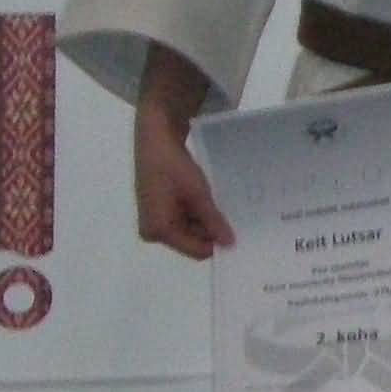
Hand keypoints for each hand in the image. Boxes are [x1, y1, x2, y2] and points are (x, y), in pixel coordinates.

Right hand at [131, 56, 232, 259]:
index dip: (217, 242)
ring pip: (191, 232)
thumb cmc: (174, 166)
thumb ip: (213, 221)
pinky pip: (184, 221)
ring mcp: (155, 223)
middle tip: (229, 212)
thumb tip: (230, 244)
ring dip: (206, 219)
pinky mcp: (158, 213)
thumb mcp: (198, 194)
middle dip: (211, 229)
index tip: (237, 230)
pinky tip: (206, 199)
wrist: (155, 141)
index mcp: (159, 230)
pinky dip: (197, 212)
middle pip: (194, 242)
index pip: (197, 250)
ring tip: (217, 202)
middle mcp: (153, 233)